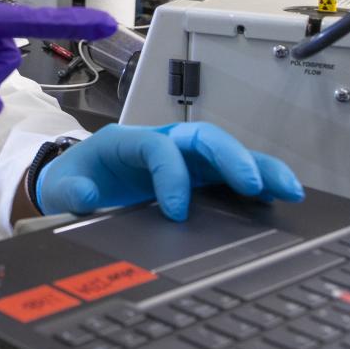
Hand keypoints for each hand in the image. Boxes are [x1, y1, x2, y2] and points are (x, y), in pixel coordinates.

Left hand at [36, 123, 304, 220]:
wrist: (74, 185)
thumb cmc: (72, 180)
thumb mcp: (60, 187)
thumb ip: (70, 192)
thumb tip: (85, 196)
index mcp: (126, 141)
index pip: (158, 146)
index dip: (171, 173)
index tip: (175, 210)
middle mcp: (161, 143)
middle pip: (202, 138)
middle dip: (230, 157)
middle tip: (253, 185)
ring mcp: (182, 159)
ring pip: (225, 153)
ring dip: (257, 167)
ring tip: (289, 189)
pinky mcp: (196, 178)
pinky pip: (229, 176)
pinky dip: (256, 184)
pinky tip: (280, 198)